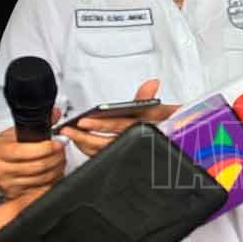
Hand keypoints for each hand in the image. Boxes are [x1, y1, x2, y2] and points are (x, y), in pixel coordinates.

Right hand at [0, 108, 65, 197]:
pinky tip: (55, 171)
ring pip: (42, 179)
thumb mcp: (15, 132)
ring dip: (57, 168)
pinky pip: (40, 189)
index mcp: (0, 152)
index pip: (27, 152)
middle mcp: (2, 170)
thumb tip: (55, 113)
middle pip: (38, 166)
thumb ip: (37, 123)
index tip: (59, 142)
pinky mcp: (15, 194)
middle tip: (63, 150)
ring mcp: (8, 184)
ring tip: (61, 158)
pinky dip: (52, 180)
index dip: (47, 147)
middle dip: (56, 157)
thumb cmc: (3, 146)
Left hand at [62, 79, 179, 156]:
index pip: (121, 127)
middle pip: (106, 144)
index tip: (84, 122)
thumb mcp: (158, 109)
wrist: (174, 141)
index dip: (101, 126)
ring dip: (84, 145)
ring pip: (103, 153)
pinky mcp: (121, 157)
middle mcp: (134, 143)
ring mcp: (128, 152)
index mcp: (143, 130)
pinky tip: (80, 143)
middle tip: (68, 131)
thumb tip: (152, 83)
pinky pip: (103, 157)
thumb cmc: (165, 126)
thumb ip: (148, 97)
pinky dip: (89, 150)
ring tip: (70, 135)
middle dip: (84, 138)